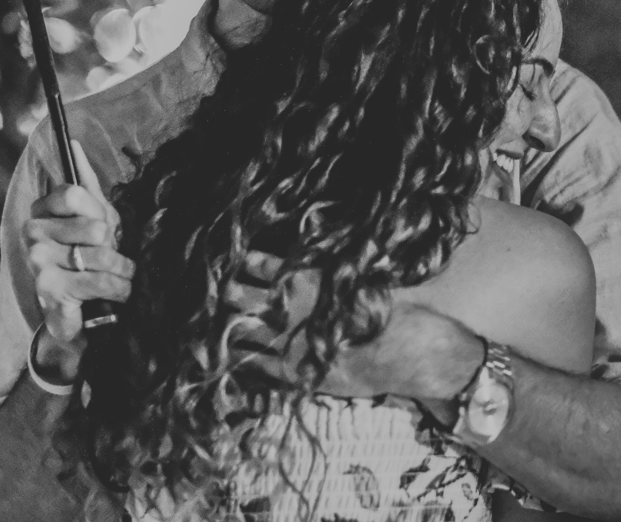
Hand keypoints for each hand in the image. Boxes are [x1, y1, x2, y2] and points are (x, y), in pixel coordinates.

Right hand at [25, 141, 133, 381]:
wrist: (80, 314)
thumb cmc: (88, 260)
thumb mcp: (94, 217)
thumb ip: (86, 184)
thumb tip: (73, 144)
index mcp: (41, 210)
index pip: (73, 193)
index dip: (99, 211)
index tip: (104, 228)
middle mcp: (32, 233)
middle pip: (94, 226)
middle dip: (115, 246)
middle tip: (113, 257)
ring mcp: (37, 261)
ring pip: (101, 255)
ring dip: (123, 270)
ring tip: (122, 276)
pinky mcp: (49, 289)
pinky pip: (101, 281)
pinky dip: (120, 289)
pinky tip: (119, 293)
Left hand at [221, 250, 479, 402]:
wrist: (412, 353)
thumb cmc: (392, 308)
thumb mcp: (360, 274)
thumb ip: (328, 265)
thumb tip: (309, 247)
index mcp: (304, 279)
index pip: (257, 263)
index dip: (241, 260)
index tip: (229, 256)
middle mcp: (290, 309)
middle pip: (239, 295)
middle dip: (224, 290)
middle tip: (209, 287)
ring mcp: (288, 344)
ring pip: (238, 330)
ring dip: (223, 324)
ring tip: (208, 320)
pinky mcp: (293, 373)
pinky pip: (252, 366)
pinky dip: (237, 357)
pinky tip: (227, 354)